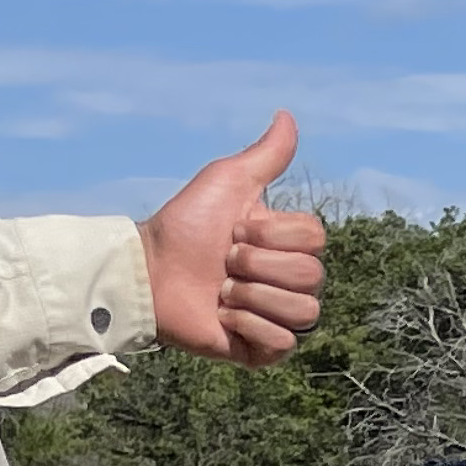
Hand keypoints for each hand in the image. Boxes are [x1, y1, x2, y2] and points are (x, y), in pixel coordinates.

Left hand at [143, 113, 327, 367]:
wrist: (150, 272)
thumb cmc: (184, 226)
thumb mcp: (226, 181)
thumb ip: (264, 156)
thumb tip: (287, 115)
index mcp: (288, 245)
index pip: (315, 239)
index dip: (272, 235)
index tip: (234, 231)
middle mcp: (290, 281)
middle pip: (311, 275)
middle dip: (258, 265)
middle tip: (223, 263)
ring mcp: (279, 317)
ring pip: (303, 310)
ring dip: (252, 296)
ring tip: (220, 292)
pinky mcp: (265, 349)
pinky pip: (284, 341)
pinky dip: (249, 326)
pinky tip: (223, 317)